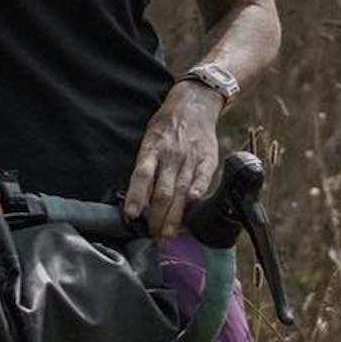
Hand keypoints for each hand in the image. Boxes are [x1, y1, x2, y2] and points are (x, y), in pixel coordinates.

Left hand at [124, 82, 223, 237]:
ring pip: (181, 192)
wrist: (196, 103)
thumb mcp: (150, 139)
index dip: (137, 196)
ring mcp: (190, 158)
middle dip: (158, 218)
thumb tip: (140, 199)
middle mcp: (171, 155)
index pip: (142, 175)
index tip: (132, 216)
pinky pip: (203, 180)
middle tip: (154, 237)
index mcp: (152, 148)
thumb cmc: (167, 126)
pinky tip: (193, 208)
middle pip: (163, 191)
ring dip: (175, 217)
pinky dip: (198, 194)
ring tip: (169, 235)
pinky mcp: (208, 160)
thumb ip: (147, 167)